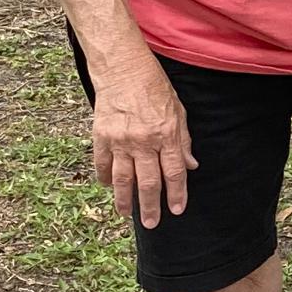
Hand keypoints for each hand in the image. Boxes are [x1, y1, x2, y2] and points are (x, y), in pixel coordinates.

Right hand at [91, 59, 195, 227]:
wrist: (122, 67)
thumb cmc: (153, 86)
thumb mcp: (178, 110)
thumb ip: (183, 140)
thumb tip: (190, 165)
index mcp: (166, 134)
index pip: (174, 172)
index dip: (177, 194)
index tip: (177, 210)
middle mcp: (144, 141)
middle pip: (149, 182)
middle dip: (151, 206)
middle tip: (152, 223)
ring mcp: (120, 140)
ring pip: (124, 179)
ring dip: (125, 200)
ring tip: (126, 214)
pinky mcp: (101, 136)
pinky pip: (103, 164)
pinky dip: (105, 178)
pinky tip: (109, 187)